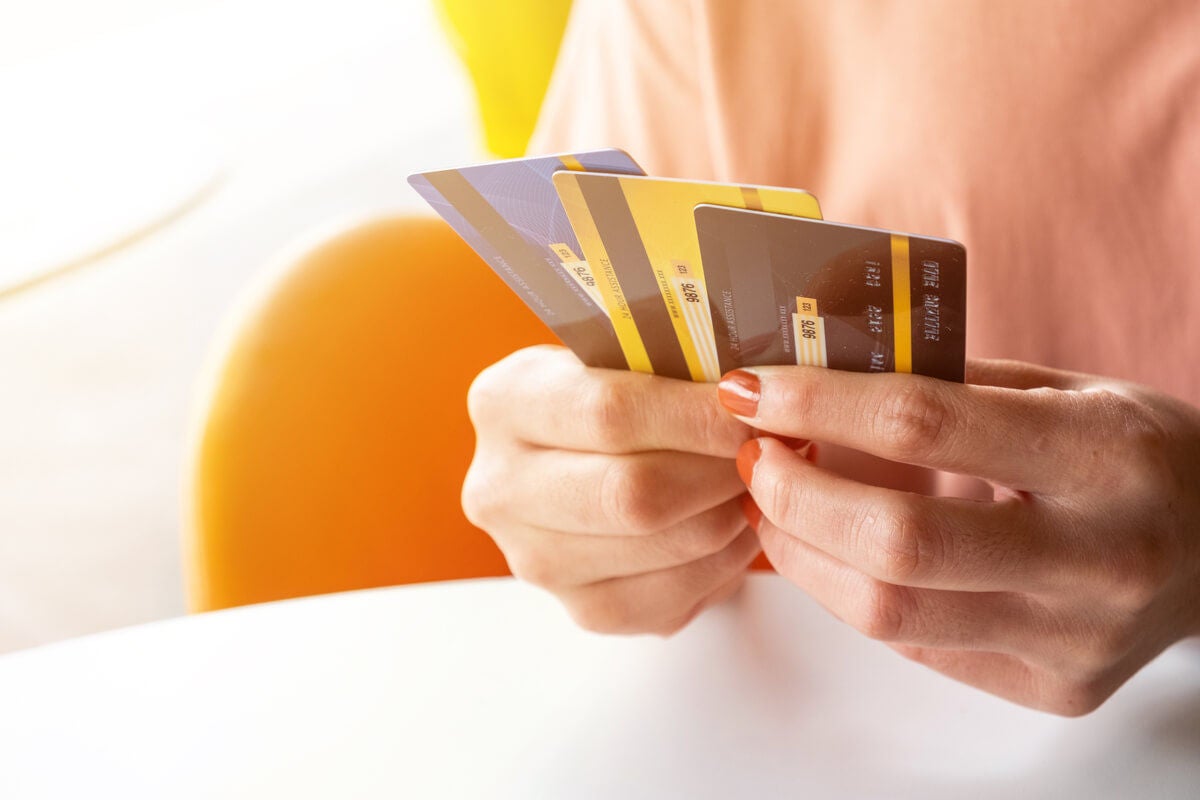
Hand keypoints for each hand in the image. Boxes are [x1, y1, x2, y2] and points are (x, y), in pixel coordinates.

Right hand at [463, 346, 758, 634]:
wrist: (586, 457)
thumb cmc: (619, 394)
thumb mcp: (623, 355)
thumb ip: (675, 365)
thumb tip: (759, 390)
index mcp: (504, 403)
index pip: (610, 413)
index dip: (695, 416)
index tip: (755, 410)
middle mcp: (500, 489)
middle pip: (633, 495)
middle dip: (720, 472)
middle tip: (769, 451)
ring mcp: (535, 559)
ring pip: (664, 546)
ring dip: (732, 515)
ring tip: (761, 482)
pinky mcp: (582, 608)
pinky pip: (675, 594)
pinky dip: (725, 560)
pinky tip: (738, 526)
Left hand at [719, 359, 1199, 714]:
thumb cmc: (1135, 452)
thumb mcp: (1064, 390)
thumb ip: (949, 385)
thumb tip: (818, 376)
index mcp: (1103, 454)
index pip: (925, 423)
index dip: (819, 404)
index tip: (753, 392)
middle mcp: (1098, 557)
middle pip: (896, 540)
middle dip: (793, 495)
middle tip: (756, 458)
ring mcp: (1077, 638)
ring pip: (890, 611)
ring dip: (802, 554)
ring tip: (775, 508)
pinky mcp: (1053, 688)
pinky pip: (917, 643)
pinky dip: (853, 593)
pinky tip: (835, 552)